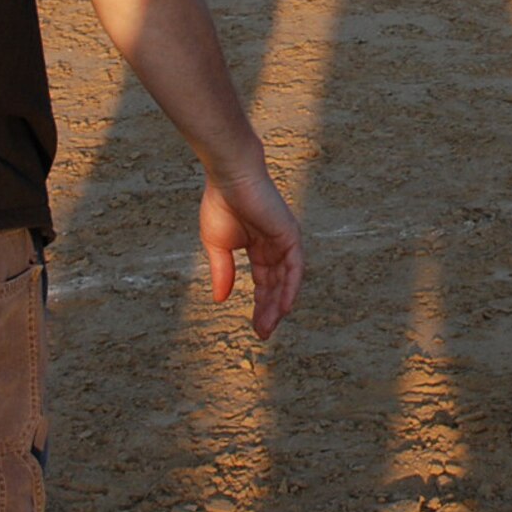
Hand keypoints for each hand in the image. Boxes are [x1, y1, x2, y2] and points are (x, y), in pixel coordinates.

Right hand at [198, 171, 301, 339]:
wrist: (229, 177)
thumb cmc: (221, 203)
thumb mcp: (217, 246)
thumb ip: (223, 272)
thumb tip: (220, 300)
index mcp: (260, 246)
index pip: (264, 282)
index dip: (260, 305)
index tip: (256, 329)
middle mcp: (276, 245)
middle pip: (276, 285)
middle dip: (269, 310)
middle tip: (262, 334)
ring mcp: (285, 240)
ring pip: (286, 280)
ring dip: (278, 304)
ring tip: (268, 327)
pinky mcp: (291, 234)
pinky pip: (294, 268)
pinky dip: (290, 288)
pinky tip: (283, 308)